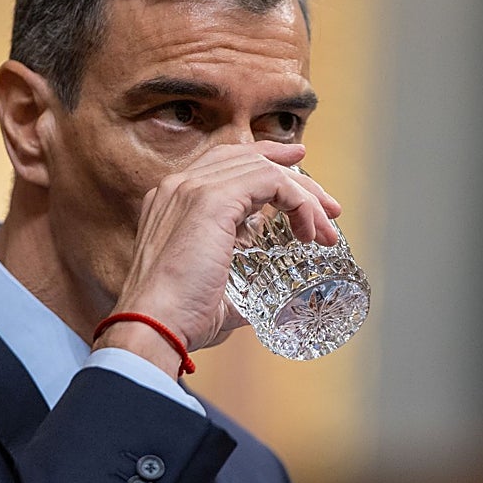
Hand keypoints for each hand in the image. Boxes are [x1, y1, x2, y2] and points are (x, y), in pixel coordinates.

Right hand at [95, 142, 340, 375]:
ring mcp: (192, 188)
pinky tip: (308, 230)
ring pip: (264, 168)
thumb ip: (241, 279)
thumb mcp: (217, 288)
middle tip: (328, 206)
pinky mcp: (211, 199)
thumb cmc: (180, 318)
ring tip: (327, 227)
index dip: (266, 160)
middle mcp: (179, 186)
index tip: (299, 167)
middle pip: (248, 157)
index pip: (225, 162)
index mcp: (173, 201)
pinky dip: (298, 202)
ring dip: (304, 196)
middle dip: (295, 177)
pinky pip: (271, 182)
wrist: (154, 325)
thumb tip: (271, 295)